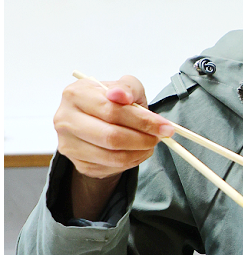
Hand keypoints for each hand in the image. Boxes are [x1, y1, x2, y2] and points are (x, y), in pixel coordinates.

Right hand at [54, 75, 173, 179]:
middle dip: (142, 138)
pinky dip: (132, 160)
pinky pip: (111, 166)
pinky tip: (138, 151)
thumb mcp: (124, 88)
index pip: (111, 110)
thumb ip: (127, 88)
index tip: (164, 126)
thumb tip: (122, 96)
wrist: (96, 121)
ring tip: (151, 144)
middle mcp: (65, 120)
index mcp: (75, 94)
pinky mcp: (77, 163)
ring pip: (112, 155)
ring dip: (140, 151)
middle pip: (111, 136)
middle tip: (160, 137)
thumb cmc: (112, 102)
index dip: (141, 120)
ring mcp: (68, 144)